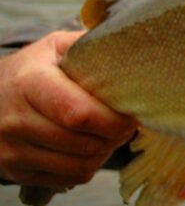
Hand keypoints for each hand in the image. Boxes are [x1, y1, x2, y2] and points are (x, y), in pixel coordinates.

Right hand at [0, 31, 135, 186]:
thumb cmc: (32, 68)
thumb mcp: (54, 47)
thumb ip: (88, 45)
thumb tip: (130, 46)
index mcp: (30, 83)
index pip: (78, 114)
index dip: (113, 119)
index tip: (131, 113)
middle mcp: (16, 119)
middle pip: (83, 143)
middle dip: (115, 136)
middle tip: (127, 124)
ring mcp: (12, 149)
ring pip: (79, 165)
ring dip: (105, 153)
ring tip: (112, 135)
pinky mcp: (16, 171)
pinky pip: (68, 178)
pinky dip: (88, 167)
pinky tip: (92, 148)